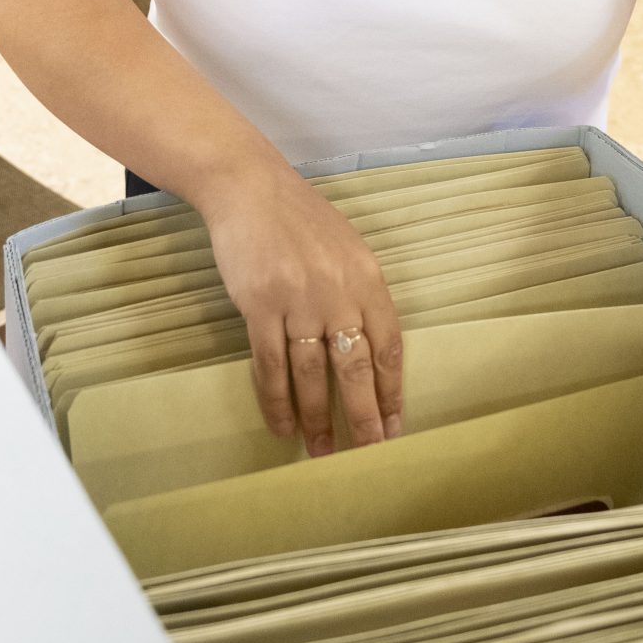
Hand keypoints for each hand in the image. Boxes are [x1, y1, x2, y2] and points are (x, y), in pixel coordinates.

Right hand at [202, 162, 404, 455]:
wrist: (248, 188)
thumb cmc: (299, 218)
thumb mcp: (347, 248)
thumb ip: (360, 293)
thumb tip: (368, 348)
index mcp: (368, 279)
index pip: (388, 347)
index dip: (392, 392)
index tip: (394, 428)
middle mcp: (339, 293)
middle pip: (356, 369)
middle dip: (363, 418)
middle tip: (367, 454)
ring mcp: (299, 300)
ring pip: (312, 374)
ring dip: (317, 418)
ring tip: (321, 451)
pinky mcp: (260, 305)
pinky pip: (270, 365)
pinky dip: (276, 400)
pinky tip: (281, 426)